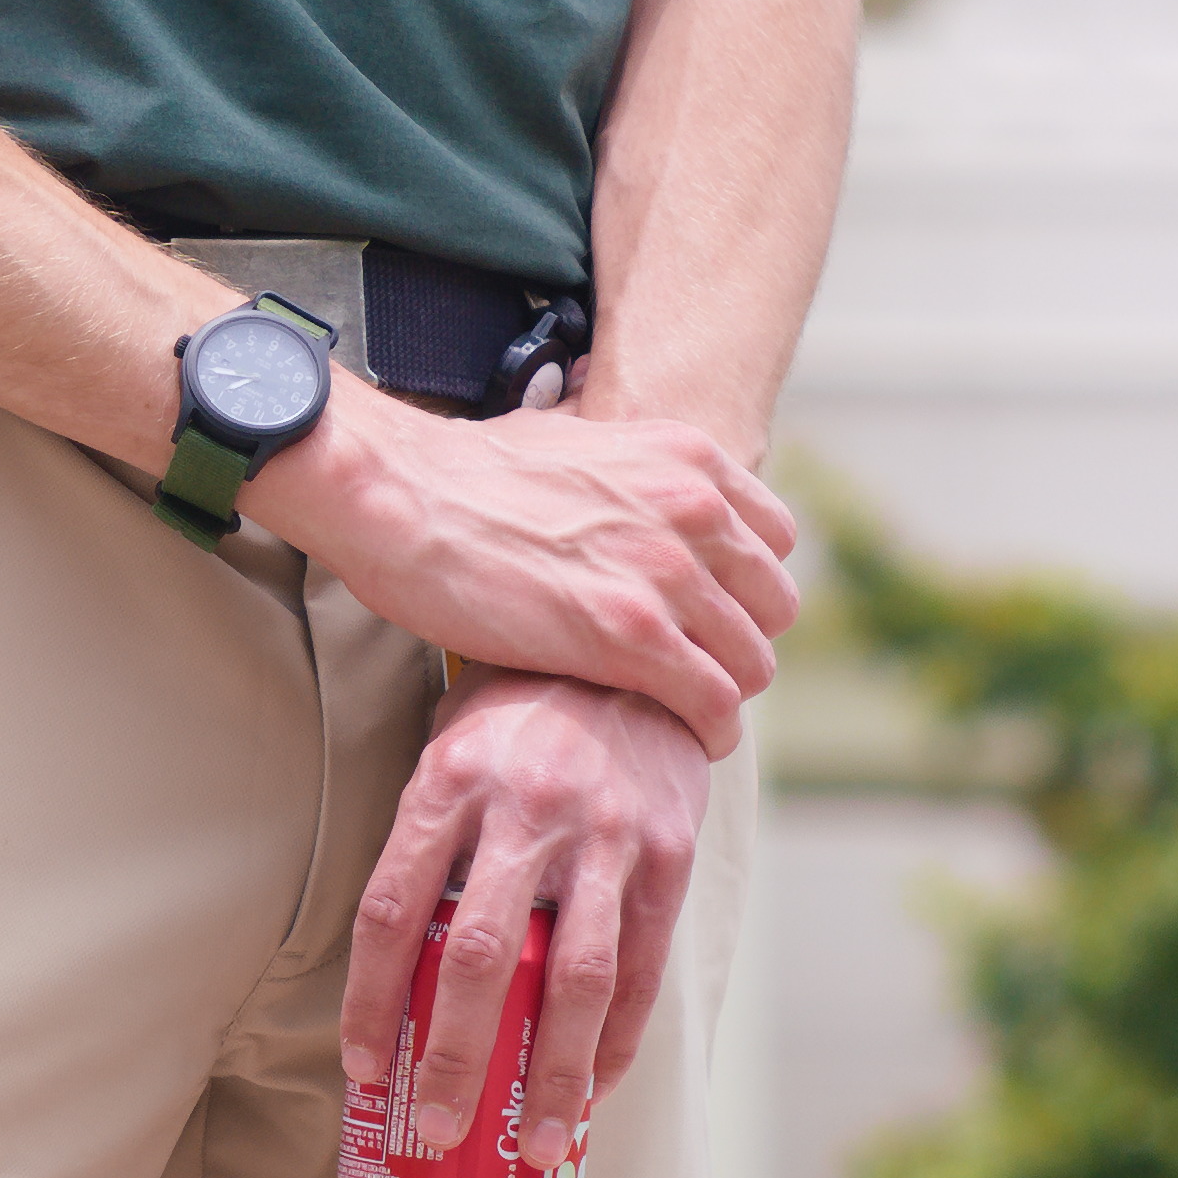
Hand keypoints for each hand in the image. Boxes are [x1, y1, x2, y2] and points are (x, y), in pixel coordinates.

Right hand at [251, 370, 797, 747]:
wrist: (402, 497)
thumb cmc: (465, 474)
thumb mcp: (578, 440)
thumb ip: (631, 473)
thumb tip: (634, 490)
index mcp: (687, 459)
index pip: (776, 539)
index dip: (743, 584)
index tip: (709, 613)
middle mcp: (694, 510)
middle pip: (773, 606)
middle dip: (737, 642)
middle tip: (693, 669)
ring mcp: (666, 574)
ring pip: (752, 662)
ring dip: (722, 693)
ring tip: (682, 712)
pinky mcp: (632, 637)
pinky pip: (713, 703)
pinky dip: (706, 731)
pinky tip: (680, 738)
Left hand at [347, 674, 726, 1156]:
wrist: (635, 642)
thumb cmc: (519, 710)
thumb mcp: (450, 747)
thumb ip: (427, 844)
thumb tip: (394, 974)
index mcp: (448, 781)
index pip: (393, 913)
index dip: (371, 1004)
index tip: (363, 1072)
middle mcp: (526, 808)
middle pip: (481, 959)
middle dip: (456, 1060)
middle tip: (436, 1132)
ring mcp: (606, 833)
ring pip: (577, 979)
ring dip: (555, 1076)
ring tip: (535, 1146)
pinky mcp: (668, 851)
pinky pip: (643, 966)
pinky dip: (619, 1039)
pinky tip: (595, 1088)